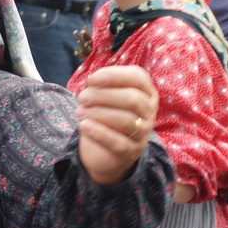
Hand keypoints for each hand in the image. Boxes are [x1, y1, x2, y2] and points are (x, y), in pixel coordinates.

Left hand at [74, 65, 157, 186]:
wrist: (104, 150)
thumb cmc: (103, 115)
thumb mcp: (102, 98)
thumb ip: (99, 86)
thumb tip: (93, 81)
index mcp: (145, 92)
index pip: (138, 78)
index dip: (115, 76)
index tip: (92, 79)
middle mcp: (149, 111)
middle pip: (133, 100)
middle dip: (104, 96)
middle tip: (82, 97)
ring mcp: (143, 133)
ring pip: (127, 121)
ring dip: (99, 114)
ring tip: (79, 112)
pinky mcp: (132, 151)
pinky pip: (119, 143)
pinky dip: (100, 133)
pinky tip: (83, 126)